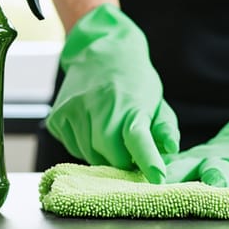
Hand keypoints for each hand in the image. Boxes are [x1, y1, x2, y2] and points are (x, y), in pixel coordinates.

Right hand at [46, 4, 179, 182]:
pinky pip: (73, 148)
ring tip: (109, 131)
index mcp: (129, 106)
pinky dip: (84, 146)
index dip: (149, 162)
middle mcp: (100, 109)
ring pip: (90, 157)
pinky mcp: (57, 118)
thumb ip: (165, 128)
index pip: (139, 141)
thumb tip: (171, 150)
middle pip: (112, 159)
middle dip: (123, 161)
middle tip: (128, 148)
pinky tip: (91, 126)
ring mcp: (74, 113)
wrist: (100, 50)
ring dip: (102, 154)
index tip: (158, 178)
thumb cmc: (133, 79)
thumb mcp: (156, 99)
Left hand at [163, 108, 228, 188]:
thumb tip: (146, 177)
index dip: (176, 176)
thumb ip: (175, 170)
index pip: (187, 169)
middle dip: (216, 177)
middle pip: (221, 170)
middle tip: (212, 183)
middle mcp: (228, 165)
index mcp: (203, 163)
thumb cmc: (216, 160)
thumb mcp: (194, 161)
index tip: (164, 182)